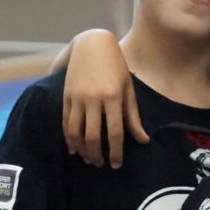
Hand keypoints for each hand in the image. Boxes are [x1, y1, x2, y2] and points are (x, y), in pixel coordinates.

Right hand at [61, 29, 147, 167]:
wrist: (92, 44)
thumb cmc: (116, 67)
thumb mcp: (128, 89)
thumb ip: (133, 116)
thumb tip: (143, 140)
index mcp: (112, 97)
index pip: (114, 132)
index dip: (116, 152)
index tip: (116, 164)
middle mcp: (93, 98)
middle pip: (93, 136)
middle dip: (97, 155)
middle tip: (101, 164)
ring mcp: (77, 97)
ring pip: (76, 132)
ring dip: (82, 150)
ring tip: (89, 159)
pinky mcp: (66, 96)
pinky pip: (65, 122)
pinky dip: (69, 138)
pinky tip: (74, 148)